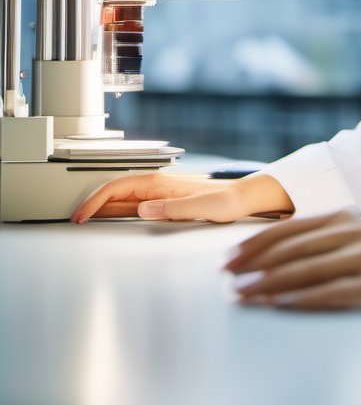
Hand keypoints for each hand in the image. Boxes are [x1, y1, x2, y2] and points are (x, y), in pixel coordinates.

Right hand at [71, 171, 293, 222]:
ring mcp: (160, 192)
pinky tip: (110, 219)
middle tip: (75, 220)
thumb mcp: (202, 208)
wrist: (242, 199)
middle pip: (116, 191)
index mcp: (162, 183)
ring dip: (102, 207)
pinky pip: (133, 203)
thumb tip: (143, 209)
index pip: (119, 186)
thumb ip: (173, 209)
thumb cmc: (226, 202)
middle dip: (92, 203)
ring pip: (122, 197)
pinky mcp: (164, 201)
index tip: (82, 215)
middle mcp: (158, 185)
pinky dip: (115, 210)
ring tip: (85, 221)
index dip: (96, 200)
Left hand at [225, 211, 360, 308]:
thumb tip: (280, 254)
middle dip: (254, 265)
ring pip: (308, 270)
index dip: (255, 244)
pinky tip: (284, 305)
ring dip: (270, 284)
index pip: (290, 230)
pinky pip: (336, 292)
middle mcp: (353, 233)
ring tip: (245, 295)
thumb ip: (327, 238)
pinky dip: (305, 298)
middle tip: (226, 279)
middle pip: (293, 249)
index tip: (228, 259)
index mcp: (345, 219)